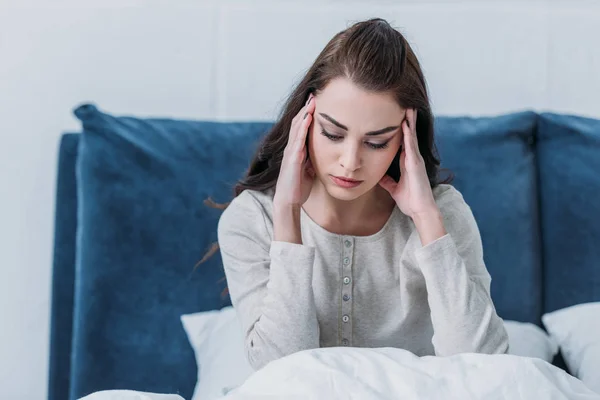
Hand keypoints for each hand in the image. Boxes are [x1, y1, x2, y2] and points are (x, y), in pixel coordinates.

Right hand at [273, 93, 315, 208]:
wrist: (288, 202)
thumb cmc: (298, 188)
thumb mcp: (309, 170)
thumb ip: (312, 160)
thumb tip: (323, 153)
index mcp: (296, 151)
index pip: (302, 128)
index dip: (308, 115)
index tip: (316, 103)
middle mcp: (292, 149)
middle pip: (299, 124)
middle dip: (306, 109)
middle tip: (314, 95)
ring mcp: (291, 153)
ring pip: (297, 128)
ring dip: (305, 114)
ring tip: (312, 101)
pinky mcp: (292, 159)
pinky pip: (298, 139)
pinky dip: (303, 127)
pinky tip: (308, 117)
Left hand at [378, 109, 437, 219]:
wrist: (420, 211)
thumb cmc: (410, 201)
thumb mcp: (394, 189)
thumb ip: (387, 181)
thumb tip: (378, 177)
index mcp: (407, 163)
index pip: (404, 142)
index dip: (402, 130)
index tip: (398, 117)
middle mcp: (413, 159)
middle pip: (410, 136)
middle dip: (408, 121)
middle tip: (406, 105)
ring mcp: (416, 160)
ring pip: (412, 137)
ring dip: (410, 122)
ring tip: (409, 108)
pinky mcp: (416, 164)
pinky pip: (411, 146)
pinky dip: (408, 135)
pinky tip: (405, 124)